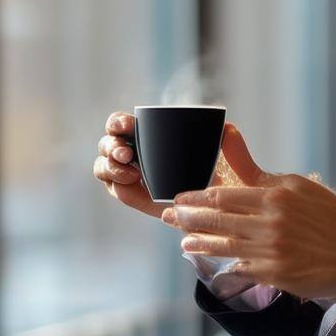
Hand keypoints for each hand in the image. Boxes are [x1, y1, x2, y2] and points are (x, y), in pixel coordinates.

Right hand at [93, 111, 227, 217]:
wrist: (220, 213)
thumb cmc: (223, 180)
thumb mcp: (230, 162)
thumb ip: (231, 145)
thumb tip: (228, 128)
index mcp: (150, 136)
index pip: (124, 124)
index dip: (120, 122)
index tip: (130, 124)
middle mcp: (135, 153)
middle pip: (108, 143)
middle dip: (112, 144)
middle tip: (126, 152)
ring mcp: (129, 176)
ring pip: (104, 165)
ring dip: (110, 164)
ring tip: (128, 169)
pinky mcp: (132, 196)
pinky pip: (114, 188)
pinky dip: (116, 183)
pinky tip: (129, 181)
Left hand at [161, 124, 335, 299]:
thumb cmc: (329, 214)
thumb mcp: (294, 185)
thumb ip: (254, 169)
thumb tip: (227, 134)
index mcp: (274, 198)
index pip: (222, 196)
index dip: (195, 198)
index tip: (178, 198)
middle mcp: (270, 225)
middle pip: (217, 221)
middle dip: (187, 219)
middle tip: (168, 217)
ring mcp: (271, 252)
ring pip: (224, 246)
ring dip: (199, 244)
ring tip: (183, 242)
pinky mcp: (277, 275)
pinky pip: (242, 268)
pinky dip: (227, 263)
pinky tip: (214, 260)